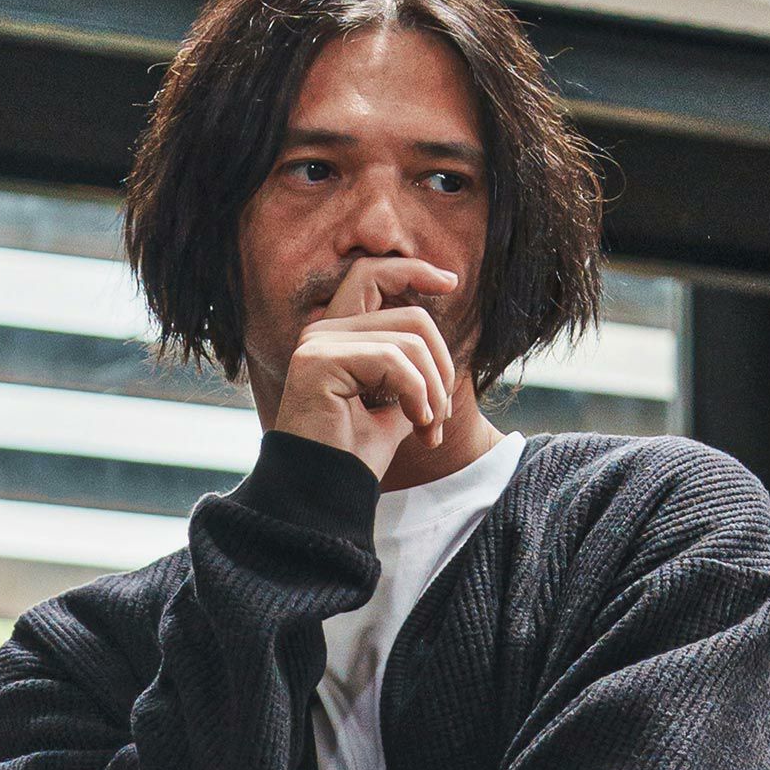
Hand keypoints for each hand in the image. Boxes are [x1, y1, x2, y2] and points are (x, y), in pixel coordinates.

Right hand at [275, 255, 459, 481]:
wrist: (323, 500)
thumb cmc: (352, 463)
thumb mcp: (392, 413)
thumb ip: (409, 378)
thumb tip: (441, 360)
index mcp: (335, 337)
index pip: (374, 275)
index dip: (414, 270)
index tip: (451, 283)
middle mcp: (322, 332)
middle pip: (411, 316)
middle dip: (441, 368)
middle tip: (439, 417)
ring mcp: (318, 344)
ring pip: (409, 340)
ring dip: (433, 391)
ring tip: (428, 429)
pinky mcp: (319, 361)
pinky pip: (393, 360)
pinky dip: (417, 394)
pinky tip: (417, 427)